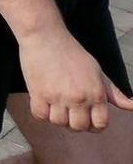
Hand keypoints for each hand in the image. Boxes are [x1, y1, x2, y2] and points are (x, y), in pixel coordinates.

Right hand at [18, 27, 132, 130]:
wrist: (46, 36)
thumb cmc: (72, 53)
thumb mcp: (97, 72)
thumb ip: (114, 94)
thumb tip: (132, 107)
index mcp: (96, 93)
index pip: (100, 124)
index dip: (93, 125)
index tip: (86, 118)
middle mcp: (79, 98)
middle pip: (78, 127)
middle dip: (74, 123)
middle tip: (68, 111)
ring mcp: (58, 96)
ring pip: (58, 122)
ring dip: (56, 116)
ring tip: (55, 104)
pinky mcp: (39, 93)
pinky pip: (40, 116)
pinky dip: (40, 112)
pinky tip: (42, 101)